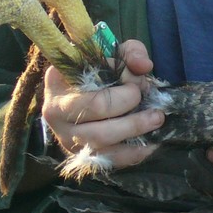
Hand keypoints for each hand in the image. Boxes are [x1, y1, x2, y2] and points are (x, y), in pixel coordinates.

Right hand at [39, 39, 161, 168]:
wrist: (86, 96)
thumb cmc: (101, 72)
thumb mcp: (114, 54)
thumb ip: (131, 52)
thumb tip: (144, 66)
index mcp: (58, 80)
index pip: (90, 81)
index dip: (121, 87)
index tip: (138, 82)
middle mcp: (56, 110)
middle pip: (96, 112)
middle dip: (131, 106)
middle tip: (154, 106)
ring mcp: (66, 136)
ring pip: (100, 139)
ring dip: (134, 130)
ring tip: (156, 120)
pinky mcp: (80, 155)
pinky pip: (107, 159)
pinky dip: (133, 153)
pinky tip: (152, 143)